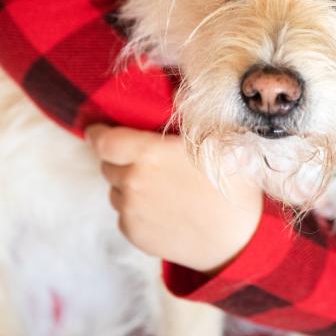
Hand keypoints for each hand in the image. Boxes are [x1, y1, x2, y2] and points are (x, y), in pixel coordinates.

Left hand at [86, 126, 262, 273]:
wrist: (238, 242)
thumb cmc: (232, 187)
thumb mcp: (217, 142)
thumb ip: (189, 118)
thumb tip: (177, 94)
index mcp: (149, 155)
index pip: (103, 141)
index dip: (98, 134)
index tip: (99, 130)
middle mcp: (133, 182)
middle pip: (108, 164)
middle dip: (121, 159)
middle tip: (148, 160)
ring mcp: (131, 211)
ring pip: (116, 190)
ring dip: (129, 184)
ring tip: (162, 187)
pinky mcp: (134, 234)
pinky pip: (124, 213)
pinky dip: (136, 208)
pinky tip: (164, 207)